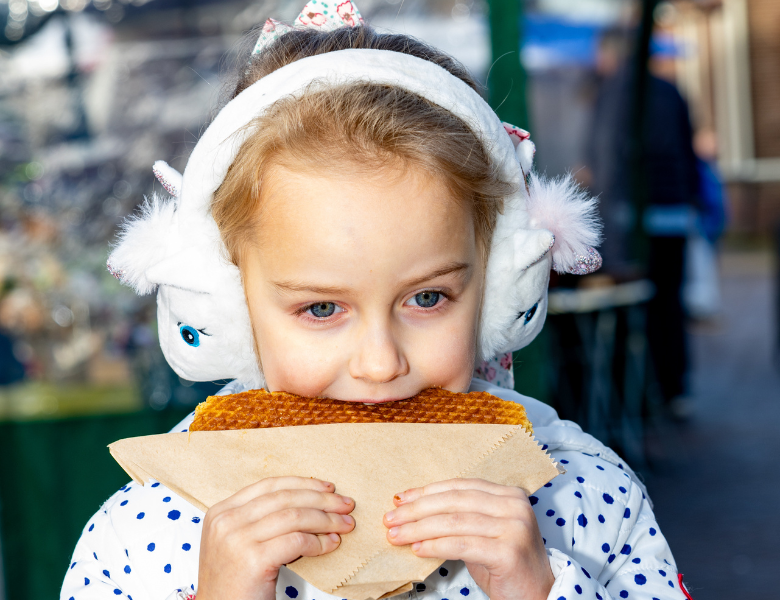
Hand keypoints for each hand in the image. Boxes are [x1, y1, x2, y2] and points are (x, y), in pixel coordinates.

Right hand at [197, 477, 354, 599]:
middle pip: (285, 498)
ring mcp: (237, 540)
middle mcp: (226, 522)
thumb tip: (310, 502)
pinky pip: (297, 541)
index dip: (303, 484)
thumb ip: (261, 520)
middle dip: (322, 500)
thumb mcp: (238, 542)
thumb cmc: (234, 585)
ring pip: (294, 517)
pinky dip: (319, 541)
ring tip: (344, 524)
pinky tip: (330, 544)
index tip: (327, 488)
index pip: (270, 486)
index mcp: (221, 512)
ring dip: (326, 520)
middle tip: (346, 504)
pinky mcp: (253, 560)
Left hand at [383, 478, 552, 599]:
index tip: (400, 499)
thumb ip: (458, 516)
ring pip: (454, 522)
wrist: (537, 595)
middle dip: (417, 509)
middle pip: (454, 501)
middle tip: (391, 518)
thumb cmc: (504, 564)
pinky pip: (461, 544)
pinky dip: (435, 546)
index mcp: (508, 494)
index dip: (427, 491)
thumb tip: (411, 507)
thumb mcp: (482, 532)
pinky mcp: (508, 551)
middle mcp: (514, 505)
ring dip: (419, 528)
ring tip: (397, 535)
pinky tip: (417, 549)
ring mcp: (514, 526)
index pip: (460, 486)